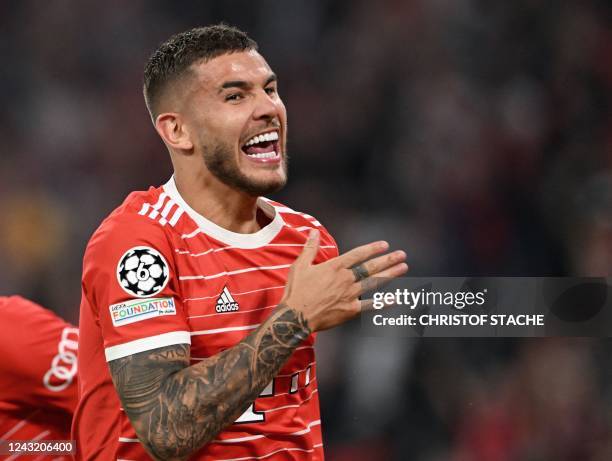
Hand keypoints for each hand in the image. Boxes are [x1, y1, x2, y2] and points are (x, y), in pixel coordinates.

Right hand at [281, 229, 407, 330]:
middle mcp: (345, 279)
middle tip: (402, 255)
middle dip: (388, 260)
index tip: (385, 245)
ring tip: (403, 268)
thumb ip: (310, 248)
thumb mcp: (300, 266)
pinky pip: (370, 305)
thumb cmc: (296, 291)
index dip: (372, 249)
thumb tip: (313, 231)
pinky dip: (383, 302)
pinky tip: (395, 298)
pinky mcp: (350, 310)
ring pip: (374, 283)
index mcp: (334, 267)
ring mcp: (350, 295)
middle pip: (371, 267)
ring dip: (390, 274)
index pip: (357, 254)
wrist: (296, 316)